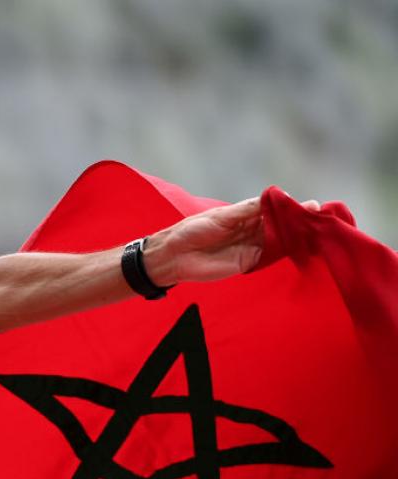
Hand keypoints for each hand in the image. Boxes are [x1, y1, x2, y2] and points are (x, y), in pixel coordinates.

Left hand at [144, 196, 320, 285]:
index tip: (314, 206)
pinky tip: (305, 249)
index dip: (296, 207)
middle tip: (324, 220)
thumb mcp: (222, 216)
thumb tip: (278, 196)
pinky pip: (273, 256)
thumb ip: (250, 209)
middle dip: (304, 222)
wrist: (173, 256)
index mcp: (248, 213)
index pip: (278, 207)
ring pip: (284, 240)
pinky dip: (288, 252)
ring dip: (301, 237)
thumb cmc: (192, 230)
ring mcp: (254, 246)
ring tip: (321, 234)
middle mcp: (255, 228)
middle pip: (285, 224)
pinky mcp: (250, 262)